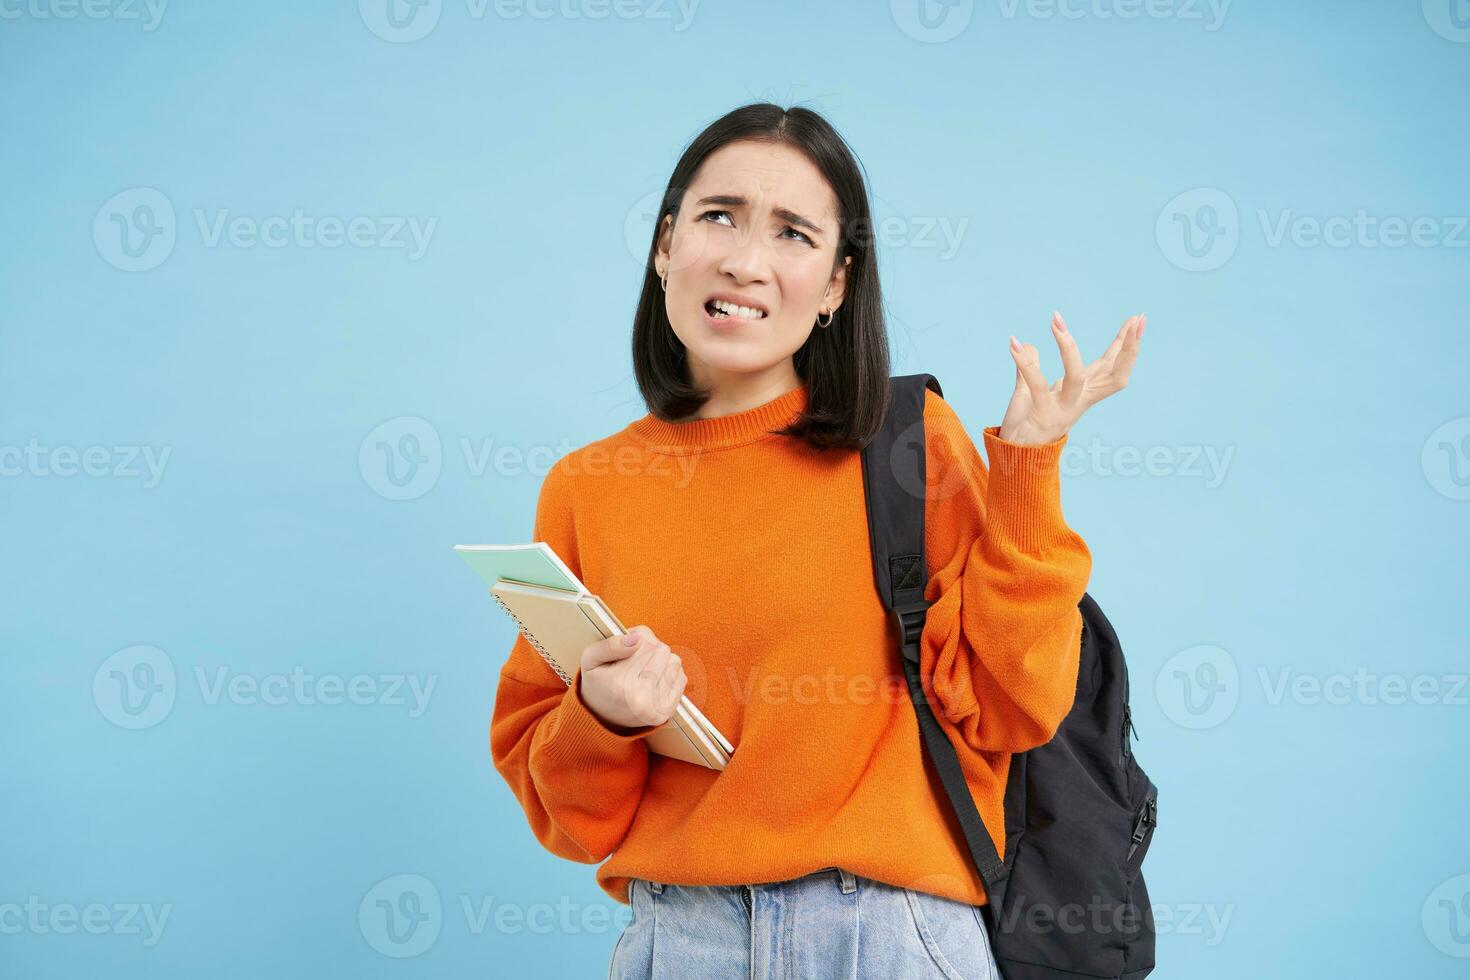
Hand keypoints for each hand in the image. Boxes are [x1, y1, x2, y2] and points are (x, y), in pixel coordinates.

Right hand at [578, 625, 686, 732]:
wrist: (600, 717)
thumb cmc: (596, 682)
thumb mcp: (590, 658)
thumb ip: (611, 645)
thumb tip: (638, 639)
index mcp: (621, 684)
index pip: (647, 641)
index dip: (637, 638)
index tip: (627, 647)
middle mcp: (641, 699)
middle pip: (663, 650)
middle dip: (650, 649)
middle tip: (634, 659)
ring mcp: (656, 708)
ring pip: (675, 662)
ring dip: (662, 661)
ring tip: (643, 669)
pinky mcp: (666, 712)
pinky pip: (681, 678)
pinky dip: (669, 674)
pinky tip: (653, 680)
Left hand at [999, 312, 1144, 444]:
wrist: (1013, 457)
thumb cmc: (1026, 425)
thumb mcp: (1030, 392)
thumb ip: (1029, 369)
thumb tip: (1027, 343)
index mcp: (1082, 394)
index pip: (1111, 365)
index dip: (1126, 344)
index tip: (1138, 318)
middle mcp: (1079, 401)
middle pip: (1115, 375)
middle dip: (1129, 348)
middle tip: (1138, 318)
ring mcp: (1063, 410)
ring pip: (1076, 377)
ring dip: (1068, 347)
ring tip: (1056, 321)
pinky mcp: (1042, 415)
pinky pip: (1036, 385)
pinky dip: (1025, 363)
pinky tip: (1013, 344)